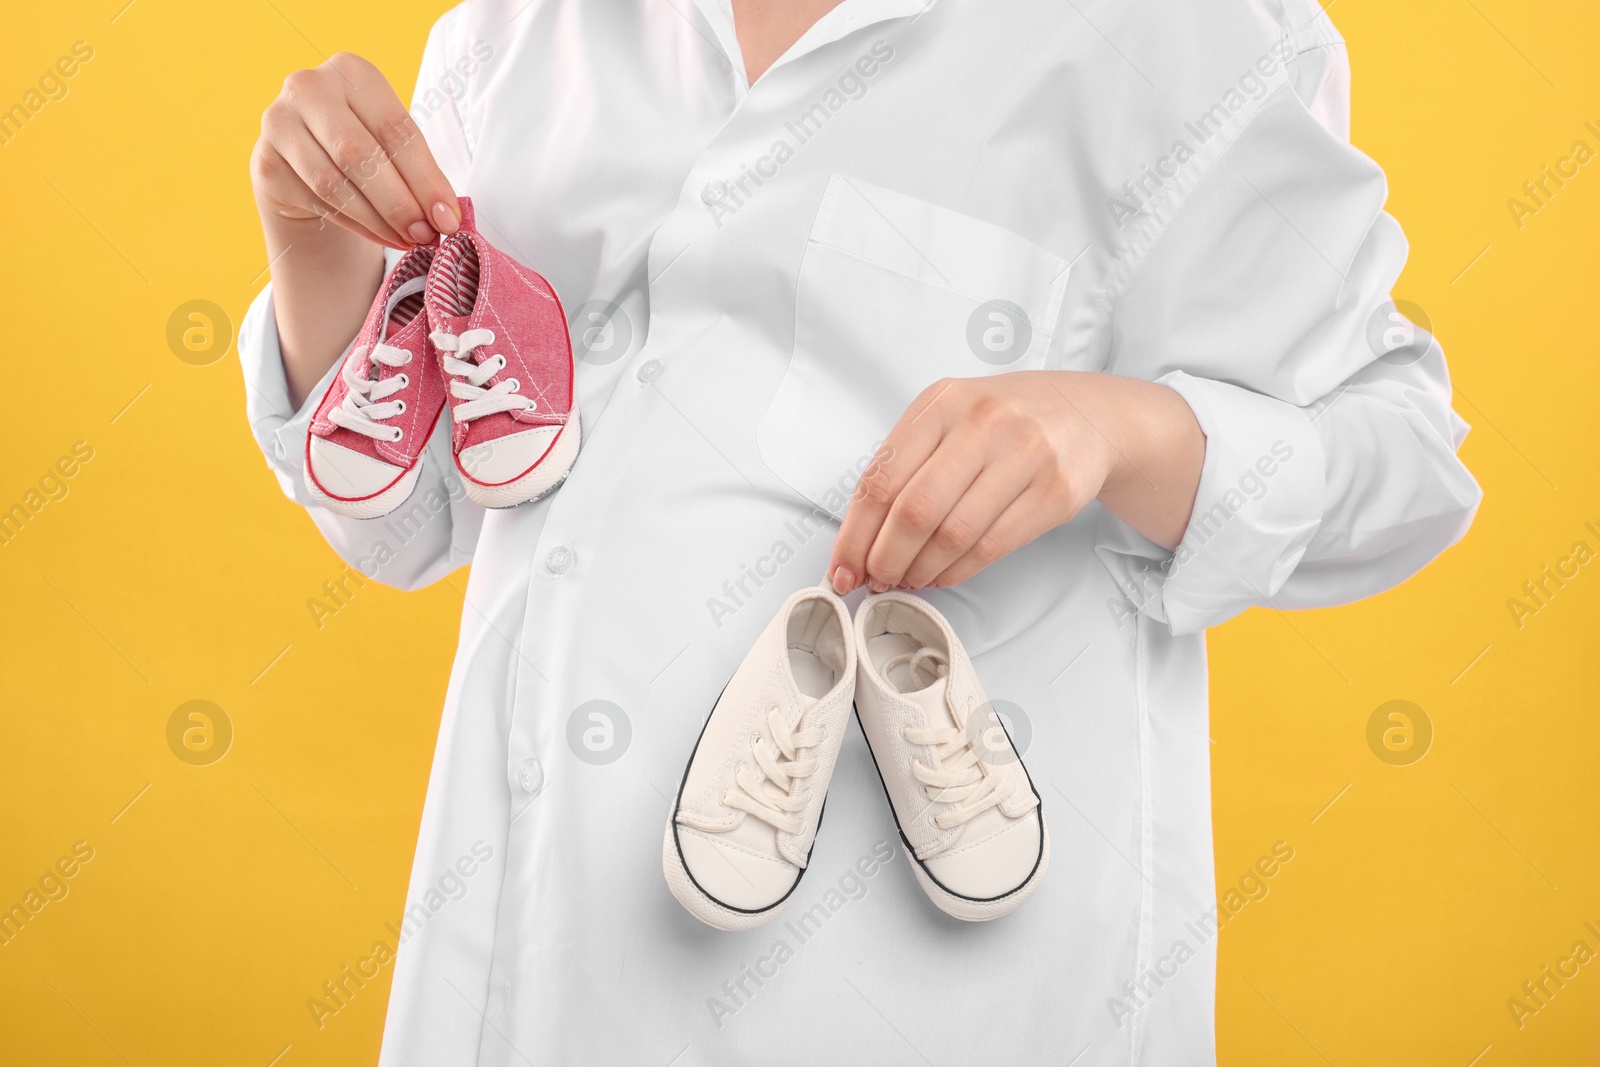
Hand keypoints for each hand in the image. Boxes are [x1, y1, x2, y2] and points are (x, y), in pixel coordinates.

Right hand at [251, 52, 458, 250]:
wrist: (302, 158)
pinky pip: (318, 203)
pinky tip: (382, 236)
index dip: (426, 179)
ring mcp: (280, 123)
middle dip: (400, 203)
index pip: (396, 130)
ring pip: (335, 184)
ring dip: (378, 220)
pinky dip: (357, 226)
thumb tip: (446, 216)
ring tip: (408, 240)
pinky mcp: (267, 163)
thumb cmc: (361, 144)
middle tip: (426, 235)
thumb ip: (418, 172)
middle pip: (361, 155)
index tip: (449, 217)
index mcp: (353, 71)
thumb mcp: (390, 142)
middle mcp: (310, 88)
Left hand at [826, 371, 1204, 592]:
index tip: (841, 569)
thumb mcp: (952, 417)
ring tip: (907, 580)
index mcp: (944, 402)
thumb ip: (907, 463)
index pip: (881, 478)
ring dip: (920, 569)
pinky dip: (957, 571)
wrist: (1089, 415)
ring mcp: (1025, 455)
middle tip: (875, 581)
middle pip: (914, 511)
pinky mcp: (1056, 491)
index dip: (855, 534)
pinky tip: (941, 576)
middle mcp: (984, 422)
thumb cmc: (1005, 421)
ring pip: (953, 534)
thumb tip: (860, 539)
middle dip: (885, 558)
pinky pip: (992, 546)